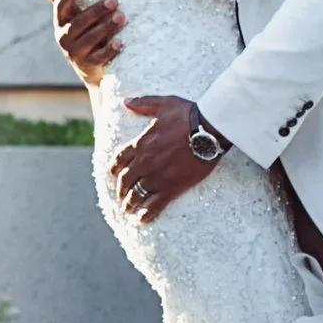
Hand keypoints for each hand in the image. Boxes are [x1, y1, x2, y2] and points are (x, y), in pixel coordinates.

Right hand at [38, 0, 123, 85]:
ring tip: (120, 16)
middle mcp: (64, 38)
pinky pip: (99, 57)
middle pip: (78, 23)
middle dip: (96, 11)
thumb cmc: (82, 34)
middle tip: (113, 1)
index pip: (60, 7)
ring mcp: (75, 53)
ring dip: (105, 27)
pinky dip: (109, 49)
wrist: (89, 68)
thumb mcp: (71, 17)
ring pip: (90, 39)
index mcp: (60, 23)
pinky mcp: (88, 65)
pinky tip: (118, 42)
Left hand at [109, 94, 218, 222]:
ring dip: (130, 203)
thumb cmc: (188, 115)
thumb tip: (125, 102)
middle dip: (121, 189)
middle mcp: (144, 162)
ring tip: (127, 210)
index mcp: (141, 143)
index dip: (115, 168)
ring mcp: (157, 176)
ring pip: (137, 194)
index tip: (114, 175)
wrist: (208, 130)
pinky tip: (141, 220)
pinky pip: (155, 204)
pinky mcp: (172, 188)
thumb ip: (143, 104)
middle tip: (121, 196)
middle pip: (126, 180)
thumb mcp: (163, 104)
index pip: (120, 159)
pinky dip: (146, 213)